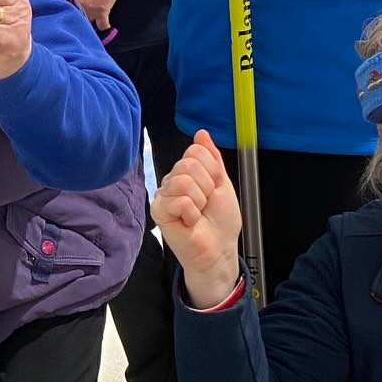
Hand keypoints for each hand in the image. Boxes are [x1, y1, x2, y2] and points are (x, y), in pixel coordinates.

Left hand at [71, 0, 133, 30]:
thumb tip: (74, 4)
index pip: (66, 12)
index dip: (69, 16)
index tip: (72, 19)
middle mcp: (78, 4)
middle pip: (76, 21)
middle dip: (79, 23)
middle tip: (84, 23)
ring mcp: (89, 9)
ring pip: (88, 26)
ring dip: (91, 26)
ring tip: (94, 24)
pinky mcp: (102, 12)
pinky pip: (103, 27)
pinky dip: (105, 27)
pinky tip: (105, 25)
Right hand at [151, 132, 243, 305]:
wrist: (219, 248)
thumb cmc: (220, 220)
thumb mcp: (222, 183)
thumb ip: (212, 157)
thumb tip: (201, 133)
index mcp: (186, 172)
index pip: (195, 152)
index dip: (212, 171)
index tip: (214, 189)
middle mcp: (172, 181)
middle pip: (188, 165)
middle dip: (206, 187)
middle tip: (206, 204)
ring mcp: (164, 196)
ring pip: (184, 182)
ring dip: (200, 201)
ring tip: (198, 214)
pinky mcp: (158, 212)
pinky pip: (179, 200)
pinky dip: (192, 213)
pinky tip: (189, 222)